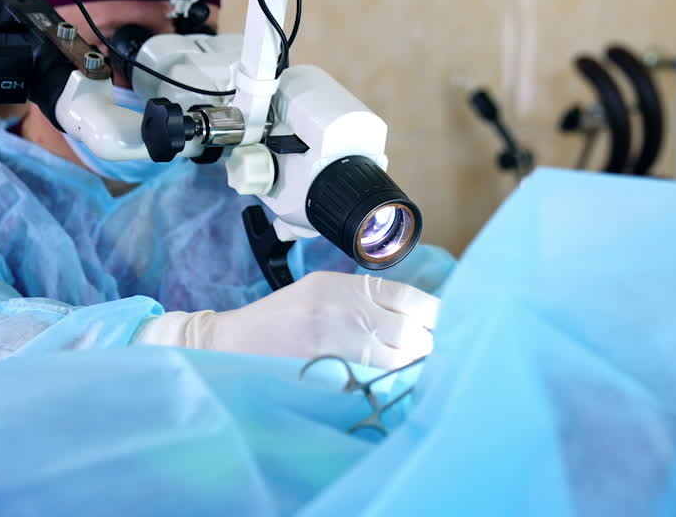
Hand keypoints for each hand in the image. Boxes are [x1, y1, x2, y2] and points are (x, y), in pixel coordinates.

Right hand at [133, 271, 439, 368]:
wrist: (227, 344)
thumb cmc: (281, 319)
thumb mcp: (325, 291)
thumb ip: (369, 299)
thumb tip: (420, 316)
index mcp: (348, 286)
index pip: (414, 300)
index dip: (437, 318)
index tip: (449, 330)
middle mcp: (344, 310)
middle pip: (413, 334)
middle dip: (428, 349)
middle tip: (436, 360)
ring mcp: (332, 343)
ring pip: (398, 361)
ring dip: (412, 371)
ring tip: (416, 376)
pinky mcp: (321, 373)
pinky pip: (372, 384)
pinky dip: (387, 388)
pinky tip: (390, 389)